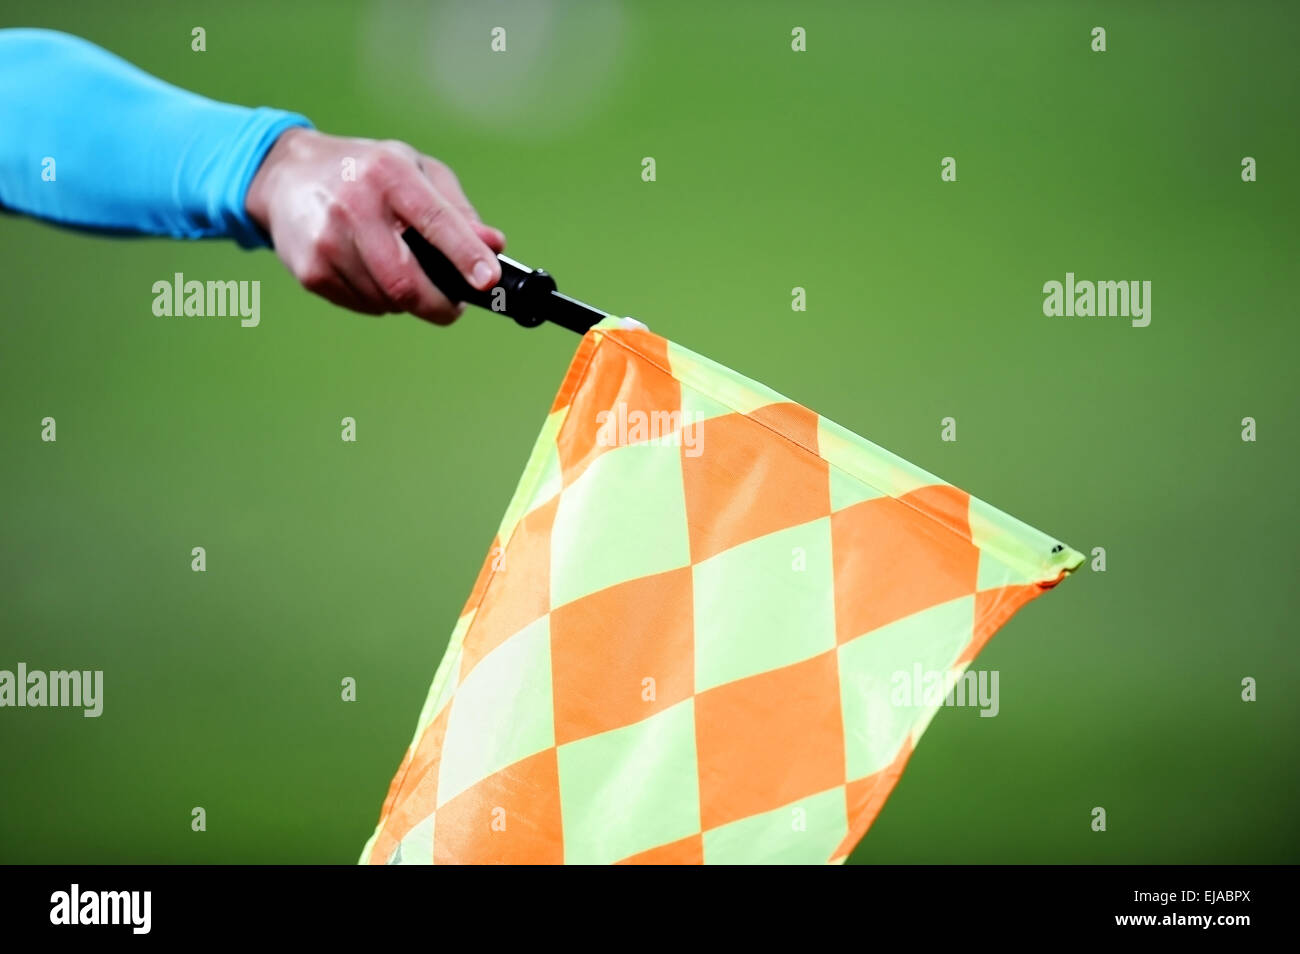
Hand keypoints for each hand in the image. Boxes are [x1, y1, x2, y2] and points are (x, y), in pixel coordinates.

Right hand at [245, 127, 504, 324]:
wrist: (288, 175)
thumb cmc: (368, 173)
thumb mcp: (416, 171)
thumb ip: (458, 211)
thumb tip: (494, 247)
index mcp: (390, 174)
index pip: (434, 219)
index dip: (464, 254)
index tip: (488, 280)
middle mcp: (355, 206)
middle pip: (406, 281)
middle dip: (440, 305)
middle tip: (454, 307)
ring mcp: (328, 241)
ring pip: (388, 300)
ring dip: (408, 300)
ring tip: (402, 271)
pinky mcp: (311, 270)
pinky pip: (364, 306)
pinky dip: (380, 301)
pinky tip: (371, 272)